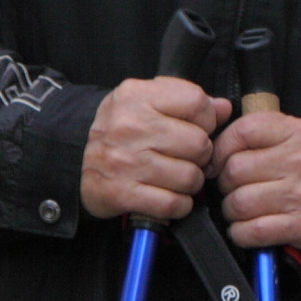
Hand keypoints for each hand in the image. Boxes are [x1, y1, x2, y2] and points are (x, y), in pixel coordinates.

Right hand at [82, 77, 227, 223]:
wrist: (77, 162)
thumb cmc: (122, 131)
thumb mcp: (147, 103)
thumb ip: (187, 102)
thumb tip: (224, 108)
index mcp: (136, 95)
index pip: (197, 103)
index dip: (206, 119)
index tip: (197, 128)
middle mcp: (128, 126)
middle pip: (199, 143)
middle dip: (200, 155)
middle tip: (186, 157)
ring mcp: (124, 161)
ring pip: (190, 177)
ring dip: (190, 182)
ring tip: (176, 177)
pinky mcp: (121, 193)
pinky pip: (173, 204)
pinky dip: (178, 205)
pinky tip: (169, 196)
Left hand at [214, 112, 300, 258]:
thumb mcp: (291, 143)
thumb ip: (254, 136)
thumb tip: (208, 150)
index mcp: (298, 132)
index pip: (243, 130)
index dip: (220, 150)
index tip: (217, 164)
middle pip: (235, 170)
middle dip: (225, 186)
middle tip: (235, 191)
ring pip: (239, 202)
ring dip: (232, 212)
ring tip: (243, 211)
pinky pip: (251, 230)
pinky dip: (241, 233)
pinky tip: (248, 229)